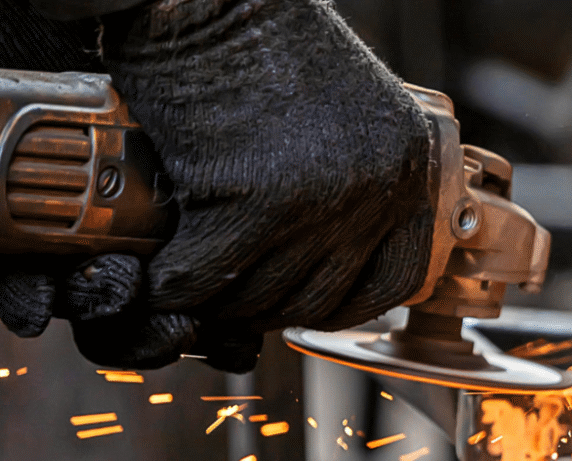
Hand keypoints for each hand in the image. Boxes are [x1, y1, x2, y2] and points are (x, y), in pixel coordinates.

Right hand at [0, 0, 437, 370]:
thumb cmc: (263, 43)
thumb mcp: (345, 114)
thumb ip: (355, 176)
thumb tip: (331, 247)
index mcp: (410, 167)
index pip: (397, 280)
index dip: (344, 302)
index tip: (307, 302)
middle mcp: (381, 189)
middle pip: (324, 296)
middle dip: (271, 305)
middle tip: (232, 297)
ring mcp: (325, 201)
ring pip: (265, 295)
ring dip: (221, 302)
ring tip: (196, 286)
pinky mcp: (259, 204)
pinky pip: (207, 276)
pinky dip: (175, 283)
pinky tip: (160, 271)